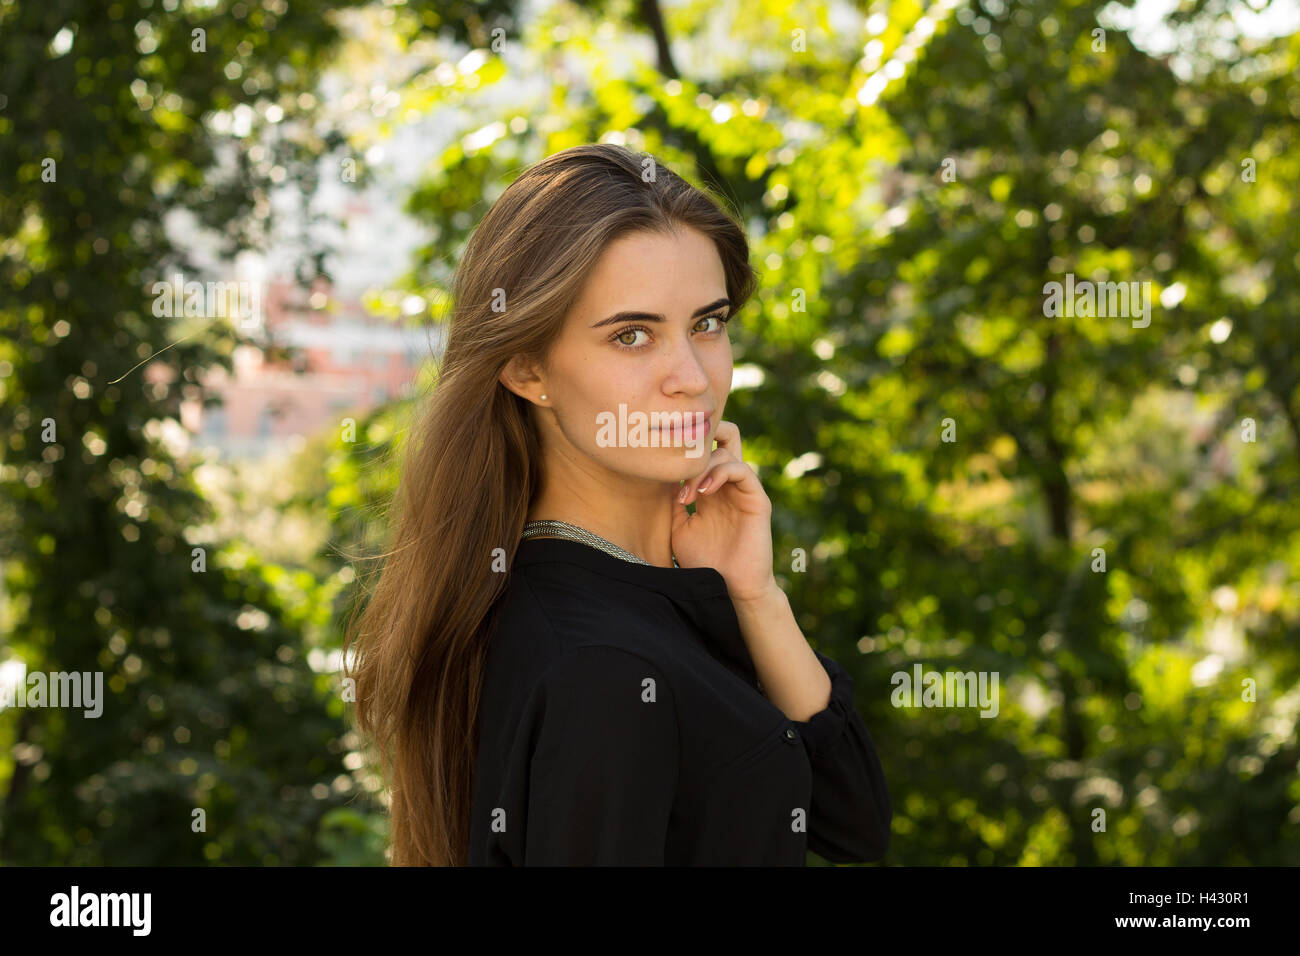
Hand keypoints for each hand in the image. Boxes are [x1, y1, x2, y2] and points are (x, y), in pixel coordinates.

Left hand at [670, 420, 777, 602]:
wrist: (728, 589)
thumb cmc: (704, 562)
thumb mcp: (678, 529)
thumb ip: (672, 502)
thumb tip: (658, 476)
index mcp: (711, 488)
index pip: (704, 450)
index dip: (684, 446)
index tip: (661, 463)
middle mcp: (728, 484)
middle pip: (723, 435)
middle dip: (699, 438)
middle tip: (678, 461)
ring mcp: (744, 490)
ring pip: (728, 450)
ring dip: (701, 467)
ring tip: (687, 494)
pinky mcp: (758, 500)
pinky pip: (742, 470)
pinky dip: (720, 473)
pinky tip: (702, 492)